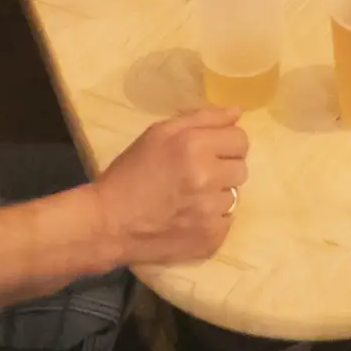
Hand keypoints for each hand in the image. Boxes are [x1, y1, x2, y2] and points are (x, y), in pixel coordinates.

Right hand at [92, 106, 247, 265]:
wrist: (108, 223)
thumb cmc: (130, 173)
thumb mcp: (158, 134)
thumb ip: (202, 118)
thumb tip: (237, 112)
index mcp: (194, 145)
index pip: (240, 139)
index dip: (226, 144)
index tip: (210, 151)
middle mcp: (207, 177)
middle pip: (241, 167)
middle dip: (223, 168)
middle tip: (197, 175)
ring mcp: (211, 211)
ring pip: (233, 195)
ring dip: (216, 195)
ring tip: (189, 198)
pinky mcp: (211, 238)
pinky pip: (227, 221)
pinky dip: (212, 219)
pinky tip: (190, 218)